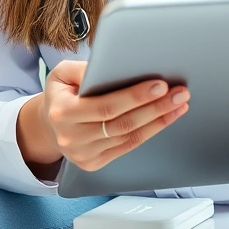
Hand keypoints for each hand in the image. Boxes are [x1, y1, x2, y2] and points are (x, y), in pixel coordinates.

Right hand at [17, 60, 189, 173]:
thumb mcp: (62, 74)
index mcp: (63, 112)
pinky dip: (149, 132)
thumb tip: (115, 65)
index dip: (135, 97)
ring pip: (129, 137)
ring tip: (179, 105)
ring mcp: (83, 154)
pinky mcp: (94, 163)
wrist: (48, 125)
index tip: (160, 85)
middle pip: (122, 124)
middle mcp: (72, 137)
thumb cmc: (60, 94)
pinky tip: (164, 119)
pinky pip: (127, 147)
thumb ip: (84, 68)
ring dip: (158, 121)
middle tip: (179, 93)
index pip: (106, 106)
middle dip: (155, 108)